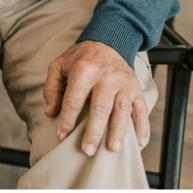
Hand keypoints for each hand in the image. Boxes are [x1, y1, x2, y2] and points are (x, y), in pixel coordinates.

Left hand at [44, 40, 148, 155]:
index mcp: (84, 70)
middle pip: (100, 108)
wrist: (107, 42)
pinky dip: (142, 128)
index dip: (66, 119)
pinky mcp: (137, 89)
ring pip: (122, 110)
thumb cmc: (79, 58)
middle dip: (93, 131)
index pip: (73, 100)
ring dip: (118, 132)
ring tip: (113, 149)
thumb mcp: (59, 66)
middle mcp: (106, 77)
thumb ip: (51, 88)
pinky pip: (142, 110)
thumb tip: (50, 113)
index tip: (61, 135)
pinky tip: (139, 143)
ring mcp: (124, 83)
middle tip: (87, 150)